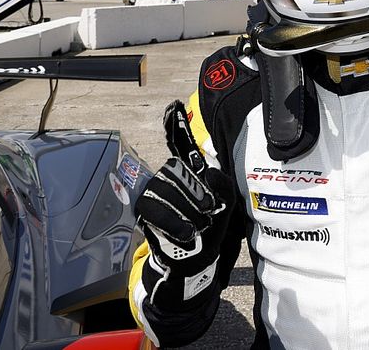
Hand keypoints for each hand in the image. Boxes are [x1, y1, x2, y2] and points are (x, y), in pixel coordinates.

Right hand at [135, 100, 234, 308]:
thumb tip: (208, 170)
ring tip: (198, 227)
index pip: (182, 144)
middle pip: (178, 170)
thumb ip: (221, 185)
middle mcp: (169, 176)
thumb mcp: (224, 207)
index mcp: (190, 172)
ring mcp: (154, 190)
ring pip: (167, 188)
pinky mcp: (144, 207)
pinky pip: (156, 208)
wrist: (193, 262)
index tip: (175, 106)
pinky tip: (185, 233)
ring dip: (188, 212)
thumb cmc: (209, 229)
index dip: (177, 125)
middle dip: (197, 194)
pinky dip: (174, 222)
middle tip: (208, 212)